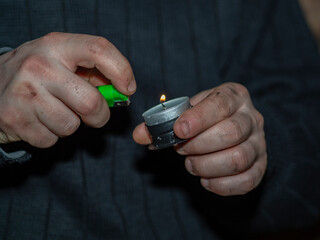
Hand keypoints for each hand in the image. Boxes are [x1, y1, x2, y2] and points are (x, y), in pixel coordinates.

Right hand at [0, 32, 135, 147]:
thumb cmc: (36, 74)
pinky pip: (52, 140)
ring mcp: (24, 93)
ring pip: (71, 126)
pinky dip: (51, 135)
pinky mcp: (13, 119)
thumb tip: (122, 90)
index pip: (99, 50)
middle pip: (91, 102)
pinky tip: (38, 120)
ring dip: (70, 124)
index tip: (128, 88)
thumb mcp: (61, 61)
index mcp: (57, 45)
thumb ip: (92, 72)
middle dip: (100, 115)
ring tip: (54, 111)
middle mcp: (39, 66)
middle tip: (93, 114)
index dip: (122, 70)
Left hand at [133, 83, 266, 195]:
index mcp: (235, 96)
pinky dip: (220, 184)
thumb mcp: (188, 112)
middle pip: (231, 133)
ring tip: (191, 164)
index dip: (198, 119)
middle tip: (181, 149)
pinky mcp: (261, 166)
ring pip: (238, 158)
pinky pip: (246, 180)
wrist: (232, 127)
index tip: (178, 130)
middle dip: (198, 145)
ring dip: (207, 165)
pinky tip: (205, 179)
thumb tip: (139, 135)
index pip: (220, 105)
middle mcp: (252, 118)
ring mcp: (259, 143)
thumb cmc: (206, 118)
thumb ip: (163, 122)